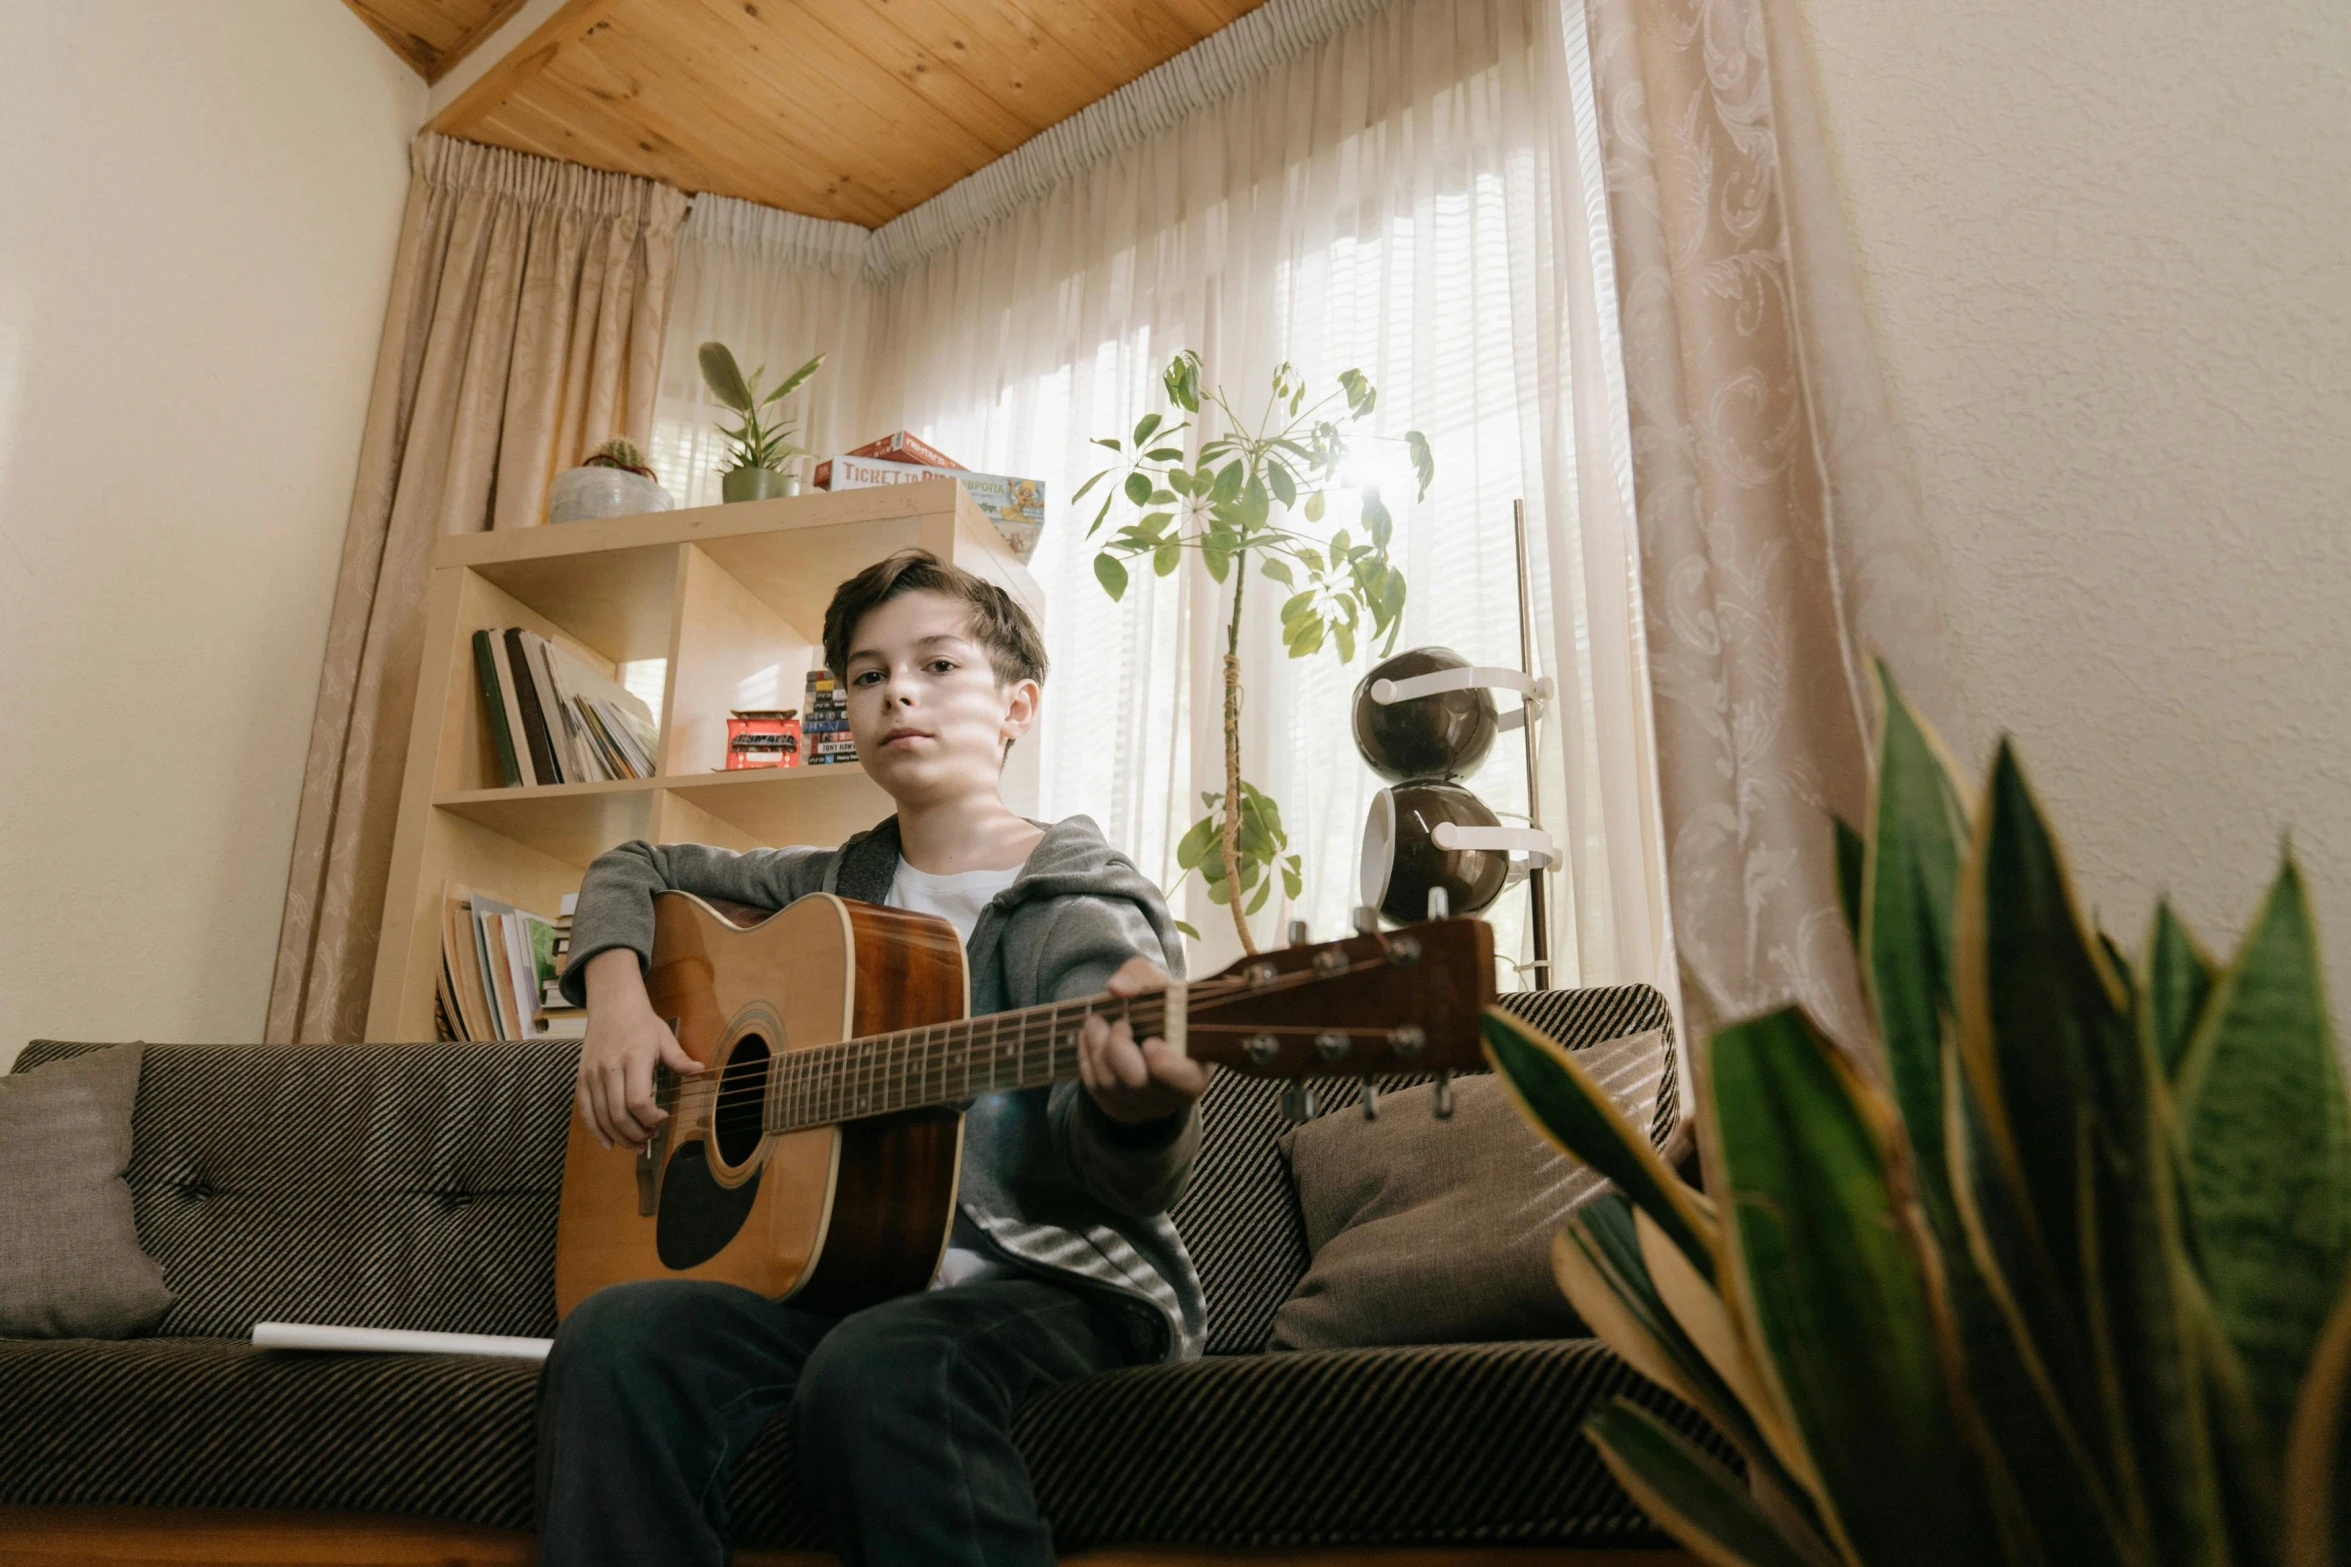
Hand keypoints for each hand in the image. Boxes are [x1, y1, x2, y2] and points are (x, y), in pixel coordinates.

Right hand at [577, 949, 701, 1149]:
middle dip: (637, 1133)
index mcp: (634, 1059)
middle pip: (619, 1114)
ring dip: (620, 1136)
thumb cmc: (641, 1022)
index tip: (664, 1118)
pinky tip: (609, 1143)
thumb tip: (700, 1071)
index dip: (651, 1118)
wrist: (611, 1005)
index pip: (639, 1101)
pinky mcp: (582, 1078)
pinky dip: (596, 1131)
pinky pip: (585, 1111)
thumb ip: (679, 1058)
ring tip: (636, 1144)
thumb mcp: (664, 1037)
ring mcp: (592, 1075)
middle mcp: (609, 1069)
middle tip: (652, 1137)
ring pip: (602, 1117)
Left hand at [1077, 956, 1209, 1124]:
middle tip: (1110, 1020)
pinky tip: (1087, 1039)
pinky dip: (1086, 1062)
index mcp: (1196, 1067)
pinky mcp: (1121, 1109)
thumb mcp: (1157, 982)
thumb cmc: (1163, 1005)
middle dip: (1115, 1048)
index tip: (1150, 1043)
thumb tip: (1117, 987)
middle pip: (1136, 1083)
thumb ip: (1140, 977)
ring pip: (1111, 1087)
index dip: (1166, 1067)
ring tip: (1093, 1022)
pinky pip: (1095, 1092)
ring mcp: (1145, 1107)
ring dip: (1095, 1050)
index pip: (1185, 1080)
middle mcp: (1173, 1095)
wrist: (1153, 1028)